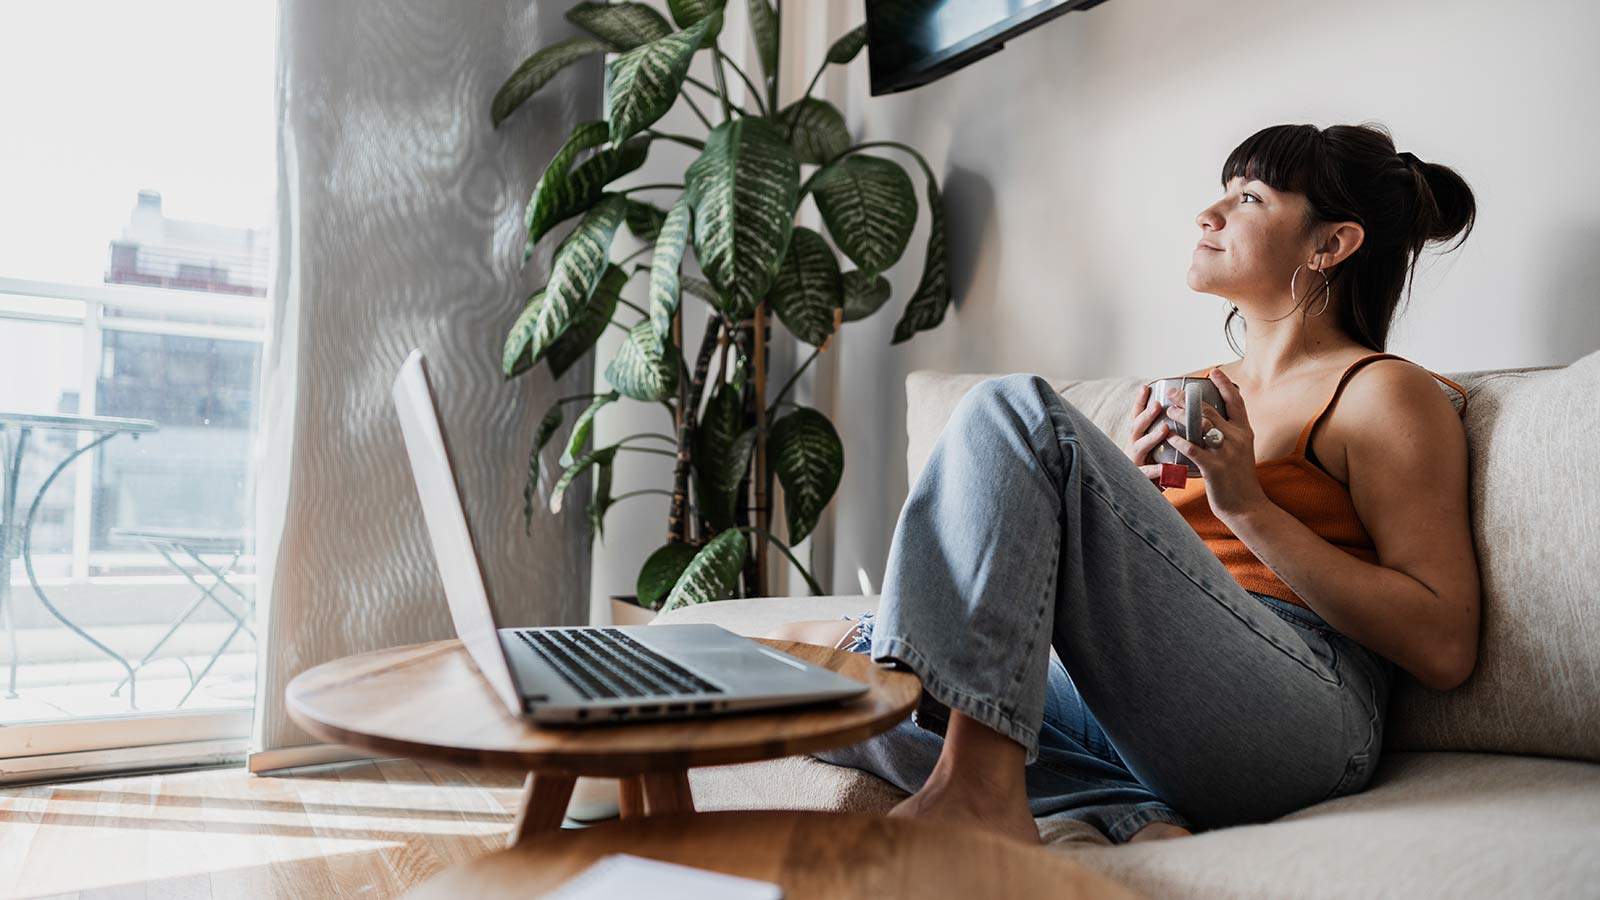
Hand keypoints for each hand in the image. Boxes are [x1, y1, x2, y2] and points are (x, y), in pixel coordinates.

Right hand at [1124, 383, 1173, 491]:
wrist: (1143, 494)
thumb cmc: (1154, 466)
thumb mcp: (1155, 447)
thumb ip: (1162, 432)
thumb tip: (1181, 411)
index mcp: (1138, 437)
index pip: (1137, 416)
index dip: (1140, 402)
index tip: (1145, 387)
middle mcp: (1133, 447)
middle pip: (1136, 427)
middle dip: (1146, 415)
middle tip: (1158, 405)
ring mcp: (1135, 462)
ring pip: (1140, 447)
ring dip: (1152, 437)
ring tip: (1164, 429)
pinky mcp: (1141, 479)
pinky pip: (1149, 473)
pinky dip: (1157, 470)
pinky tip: (1166, 467)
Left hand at [1165, 369, 1270, 520]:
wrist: (1247, 506)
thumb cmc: (1240, 478)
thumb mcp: (1242, 451)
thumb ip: (1232, 434)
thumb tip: (1214, 419)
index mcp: (1245, 432)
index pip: (1236, 402)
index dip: (1224, 384)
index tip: (1213, 371)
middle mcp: (1238, 438)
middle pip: (1210, 410)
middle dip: (1189, 398)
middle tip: (1173, 391)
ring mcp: (1226, 453)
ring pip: (1200, 425)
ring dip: (1181, 415)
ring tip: (1167, 410)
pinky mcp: (1214, 468)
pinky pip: (1193, 449)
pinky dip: (1179, 441)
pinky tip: (1169, 436)